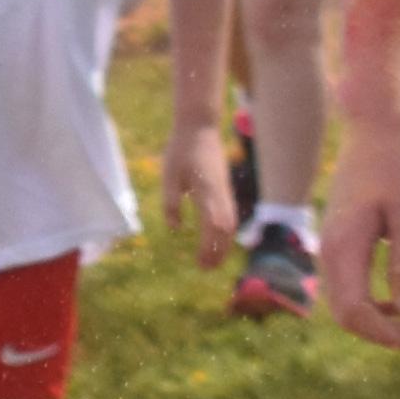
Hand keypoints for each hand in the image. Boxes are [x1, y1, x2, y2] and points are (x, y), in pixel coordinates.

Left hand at [162, 116, 238, 268]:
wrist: (199, 128)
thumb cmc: (181, 151)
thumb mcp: (169, 177)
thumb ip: (171, 204)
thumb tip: (176, 228)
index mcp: (207, 192)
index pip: (213, 226)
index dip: (210, 247)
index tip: (200, 263)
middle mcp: (220, 194)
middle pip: (225, 229)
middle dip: (218, 252)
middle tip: (205, 269)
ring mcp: (225, 192)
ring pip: (230, 223)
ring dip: (223, 244)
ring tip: (212, 261)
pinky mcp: (224, 189)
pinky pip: (229, 215)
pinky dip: (225, 232)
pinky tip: (217, 241)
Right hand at [320, 106, 399, 350]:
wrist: (371, 135)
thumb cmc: (395, 169)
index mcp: (344, 247)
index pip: (354, 311)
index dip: (384, 333)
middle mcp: (329, 254)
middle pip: (345, 315)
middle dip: (381, 333)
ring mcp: (330, 251)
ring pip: (344, 306)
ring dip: (375, 321)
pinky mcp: (338, 247)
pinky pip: (347, 290)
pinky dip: (369, 306)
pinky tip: (396, 303)